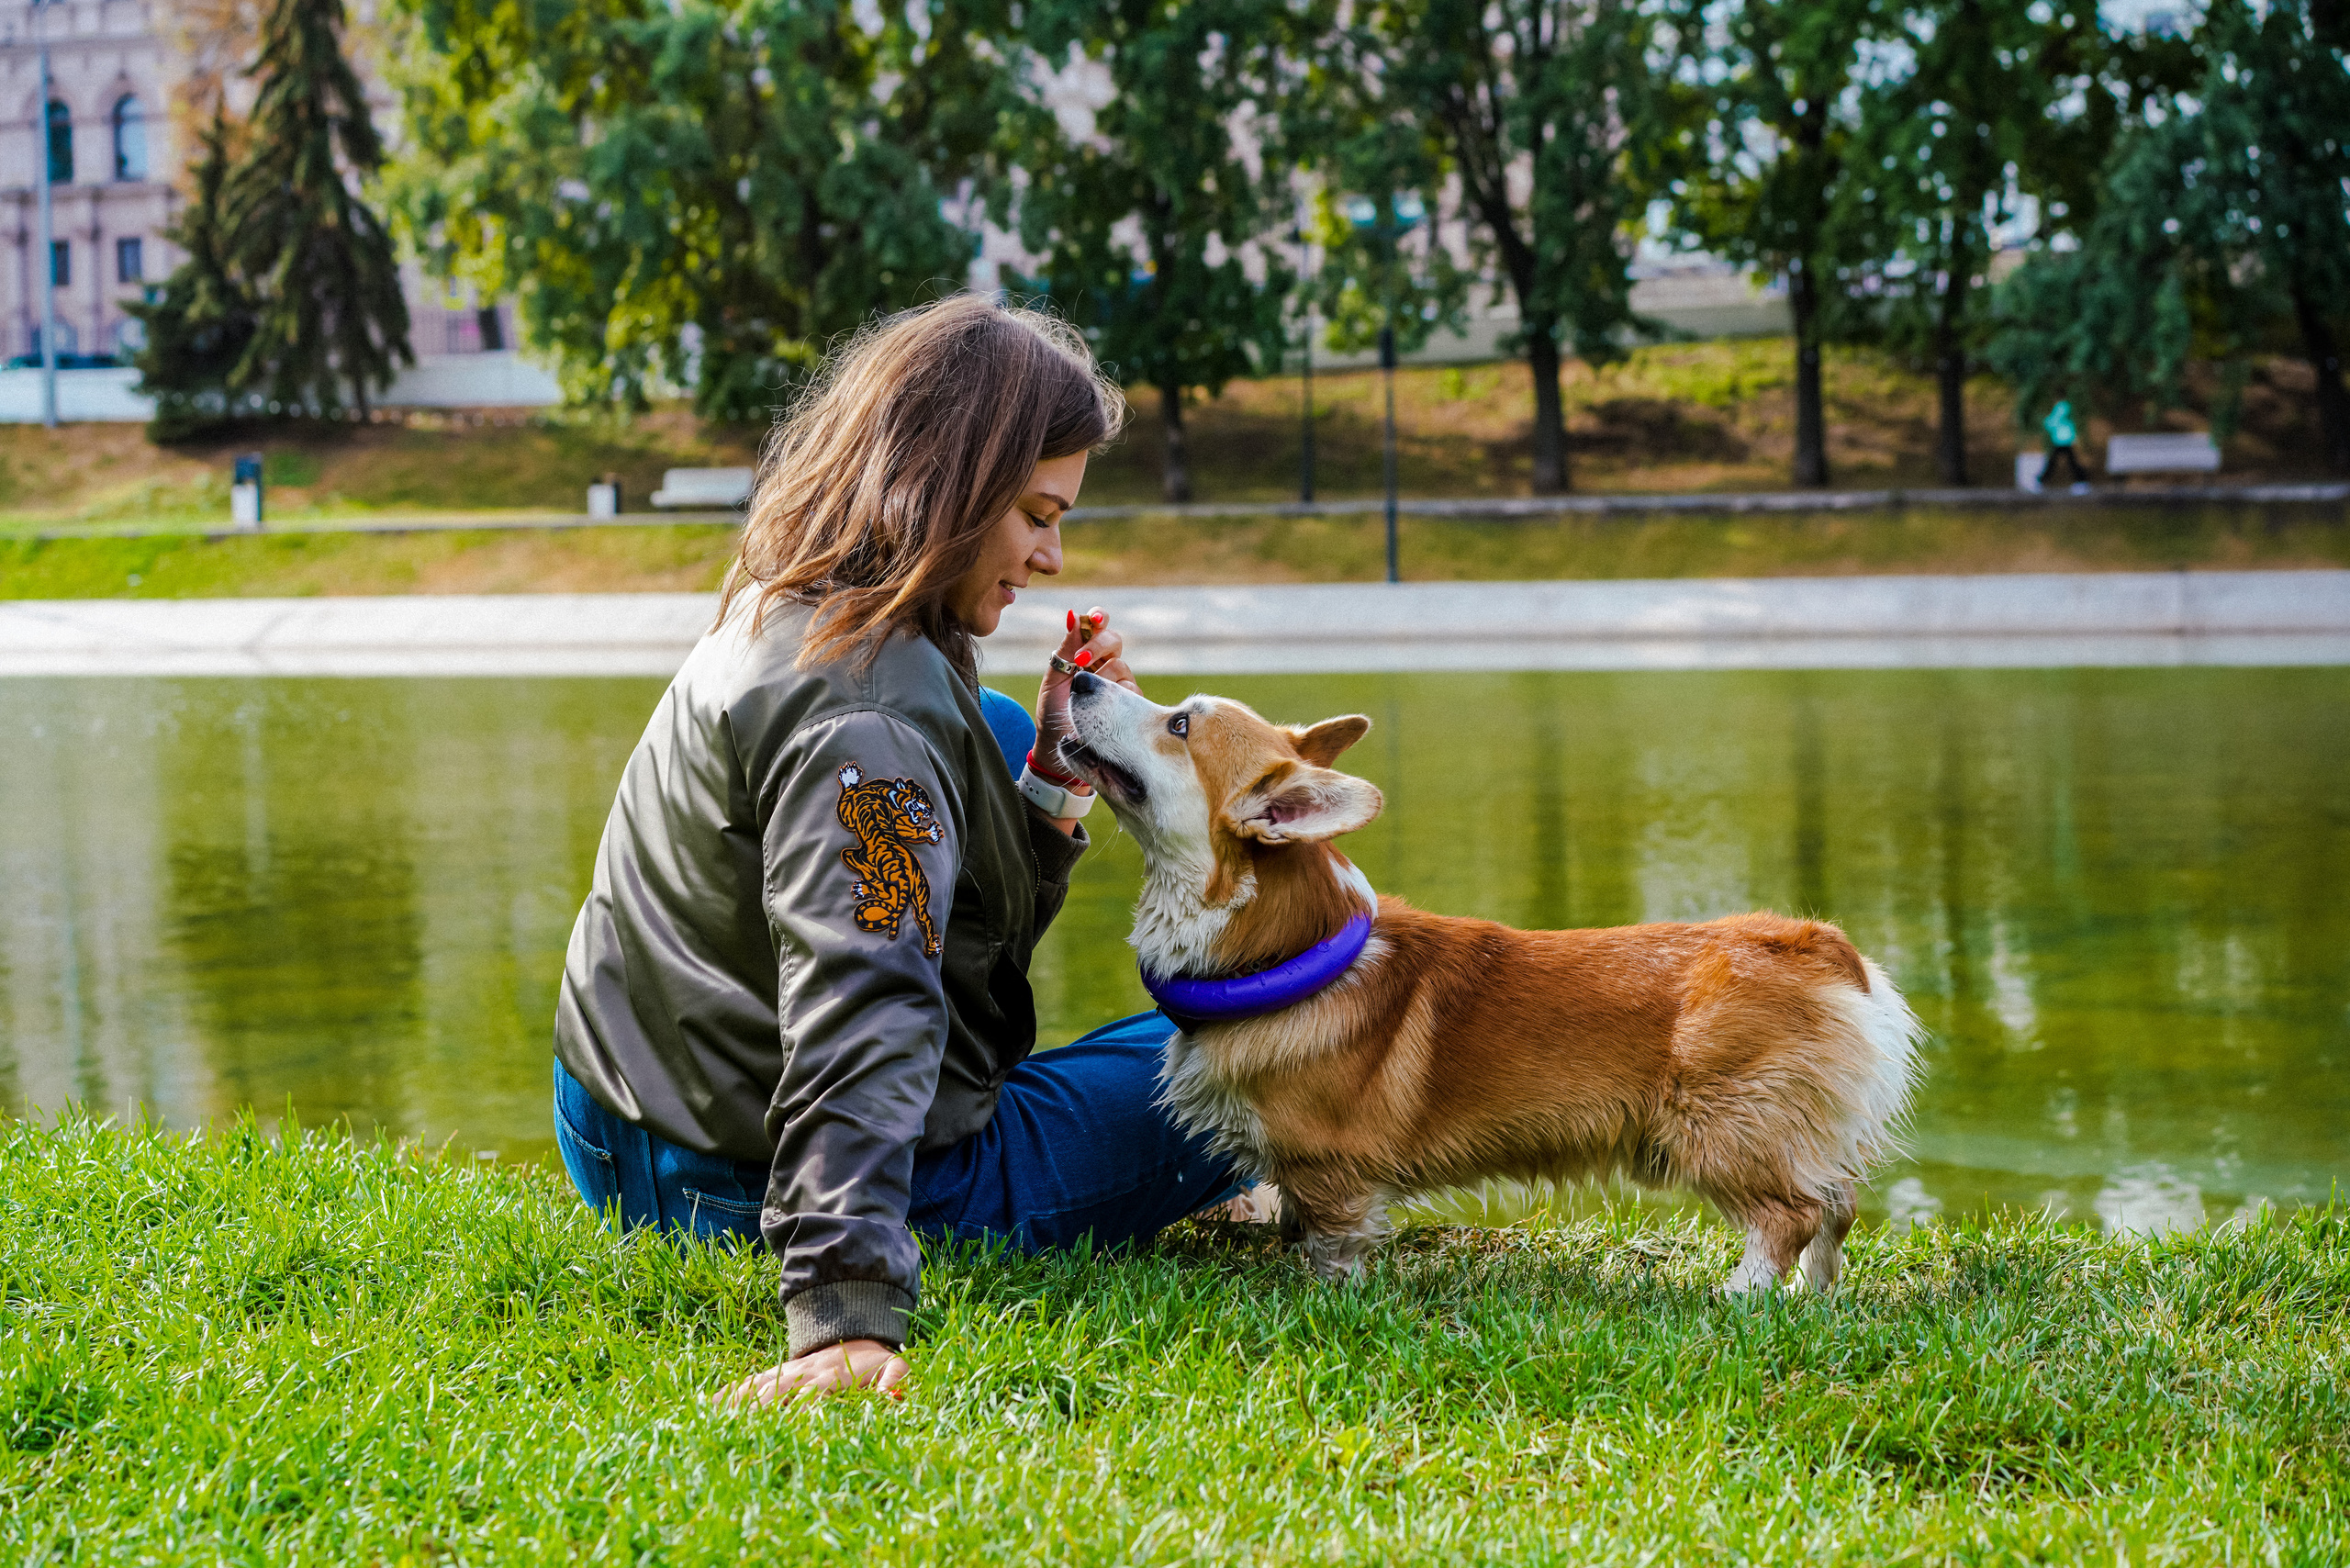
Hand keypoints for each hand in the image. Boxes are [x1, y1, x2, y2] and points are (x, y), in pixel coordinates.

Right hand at [719, 1338, 908, 1409]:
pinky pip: (751, 1381)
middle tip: (735, 1432)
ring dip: (738, 1402)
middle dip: (758, 1410)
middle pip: (777, 1391)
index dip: (798, 1410)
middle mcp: (805, 1372)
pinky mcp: (777, 1372)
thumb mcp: (894, 1365)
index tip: (783, 1428)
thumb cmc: (876, 1358)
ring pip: (759, 1385)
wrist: (857, 1327)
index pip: (811, 1393)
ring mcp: (788, 1371)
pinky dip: (731, 1393)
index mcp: (832, 1375)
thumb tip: (892, 1398)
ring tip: (713, 1421)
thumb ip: (895, 1380)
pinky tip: (709, 1406)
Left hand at [1036, 606, 1139, 758]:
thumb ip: (1066, 648)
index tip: (1095, 618)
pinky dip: (1115, 696)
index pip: (1099, 627)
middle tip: (1081, 659)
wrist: (1059, 744)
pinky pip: (1130, 690)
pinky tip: (1102, 708)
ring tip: (1085, 695)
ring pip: (1121, 666)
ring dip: (1101, 677)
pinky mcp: (1130, 703)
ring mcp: (1120, 683)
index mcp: (1086, 653)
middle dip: (1099, 645)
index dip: (1100, 618)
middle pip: (1115, 640)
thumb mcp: (1055, 678)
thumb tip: (1072, 615)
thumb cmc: (1054, 710)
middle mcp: (1105, 665)